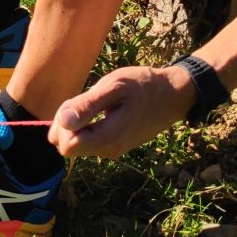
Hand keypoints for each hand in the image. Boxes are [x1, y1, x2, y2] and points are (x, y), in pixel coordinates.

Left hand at [48, 66, 196, 158]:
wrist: (173, 95)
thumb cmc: (143, 86)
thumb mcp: (114, 86)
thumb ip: (87, 105)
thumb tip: (62, 122)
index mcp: (108, 139)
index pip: (66, 147)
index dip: (63, 125)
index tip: (78, 104)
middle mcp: (108, 151)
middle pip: (68, 147)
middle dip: (67, 124)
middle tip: (87, 100)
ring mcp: (112, 150)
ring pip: (77, 144)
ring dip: (78, 124)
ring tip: (98, 103)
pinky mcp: (114, 146)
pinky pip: (88, 141)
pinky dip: (87, 126)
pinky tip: (103, 110)